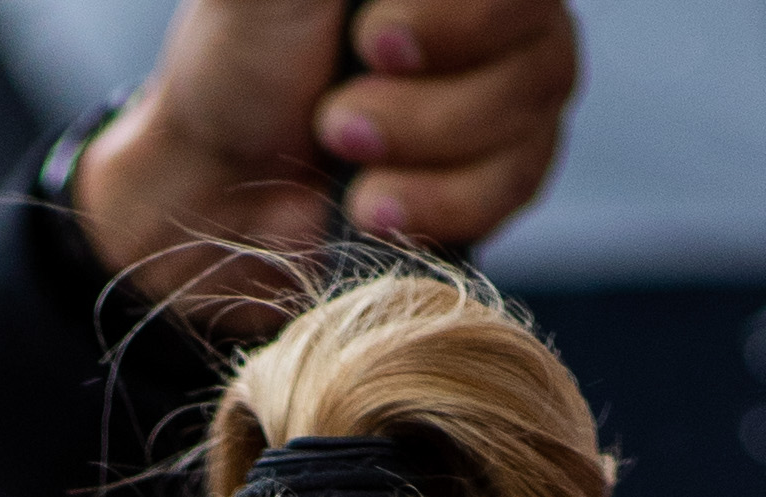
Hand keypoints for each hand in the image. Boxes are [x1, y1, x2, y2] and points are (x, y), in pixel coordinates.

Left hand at [72, 0, 581, 319]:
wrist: (226, 181)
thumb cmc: (245, 57)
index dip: (456, 20)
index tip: (369, 44)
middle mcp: (502, 9)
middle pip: (539, 52)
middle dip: (427, 105)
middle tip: (337, 120)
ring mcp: (514, 88)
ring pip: (527, 126)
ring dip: (420, 155)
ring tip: (342, 160)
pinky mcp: (506, 170)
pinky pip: (515, 189)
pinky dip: (438, 207)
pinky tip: (376, 206)